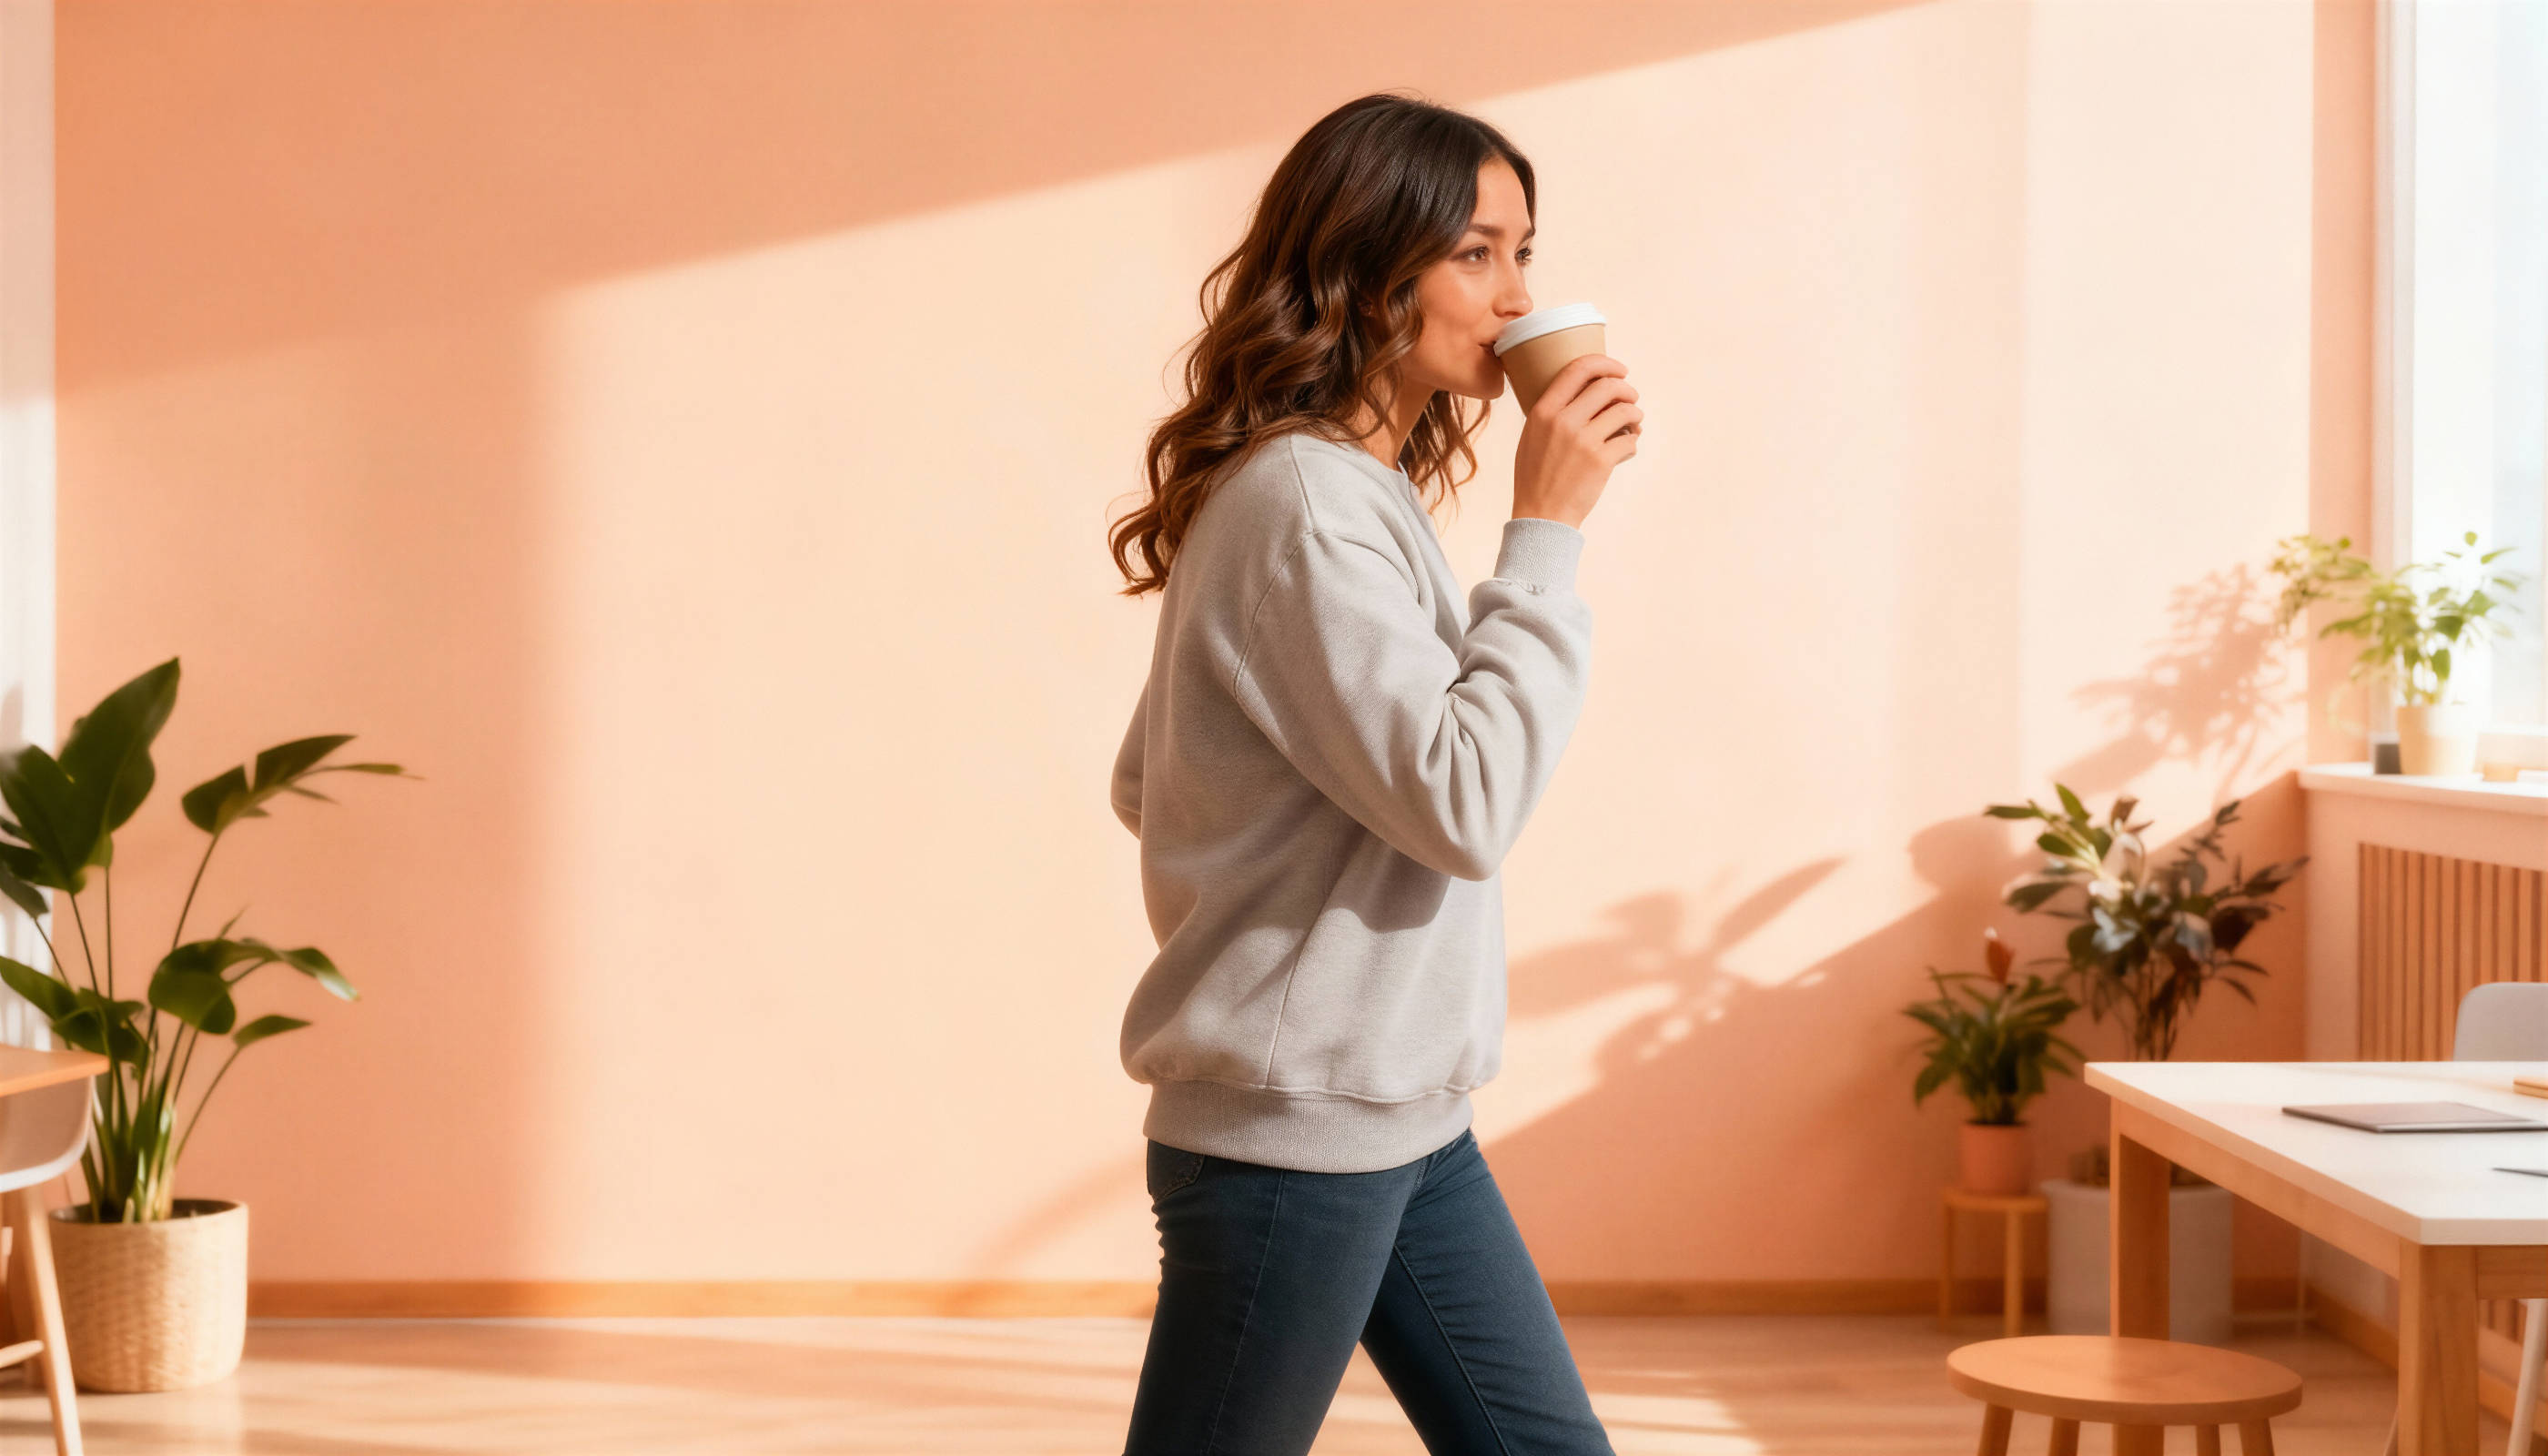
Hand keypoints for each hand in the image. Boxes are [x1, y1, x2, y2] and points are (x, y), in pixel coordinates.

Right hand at [1512, 354, 1639, 530]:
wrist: (1541, 514)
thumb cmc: (1536, 476)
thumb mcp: (1532, 436)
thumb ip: (1552, 412)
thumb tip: (1585, 391)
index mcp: (1543, 411)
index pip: (1578, 369)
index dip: (1605, 364)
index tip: (1620, 370)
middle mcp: (1563, 421)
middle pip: (1608, 386)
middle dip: (1627, 390)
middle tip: (1631, 400)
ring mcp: (1583, 441)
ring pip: (1625, 412)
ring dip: (1635, 416)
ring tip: (1633, 425)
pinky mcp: (1600, 461)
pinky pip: (1629, 441)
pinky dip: (1632, 444)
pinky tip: (1626, 449)